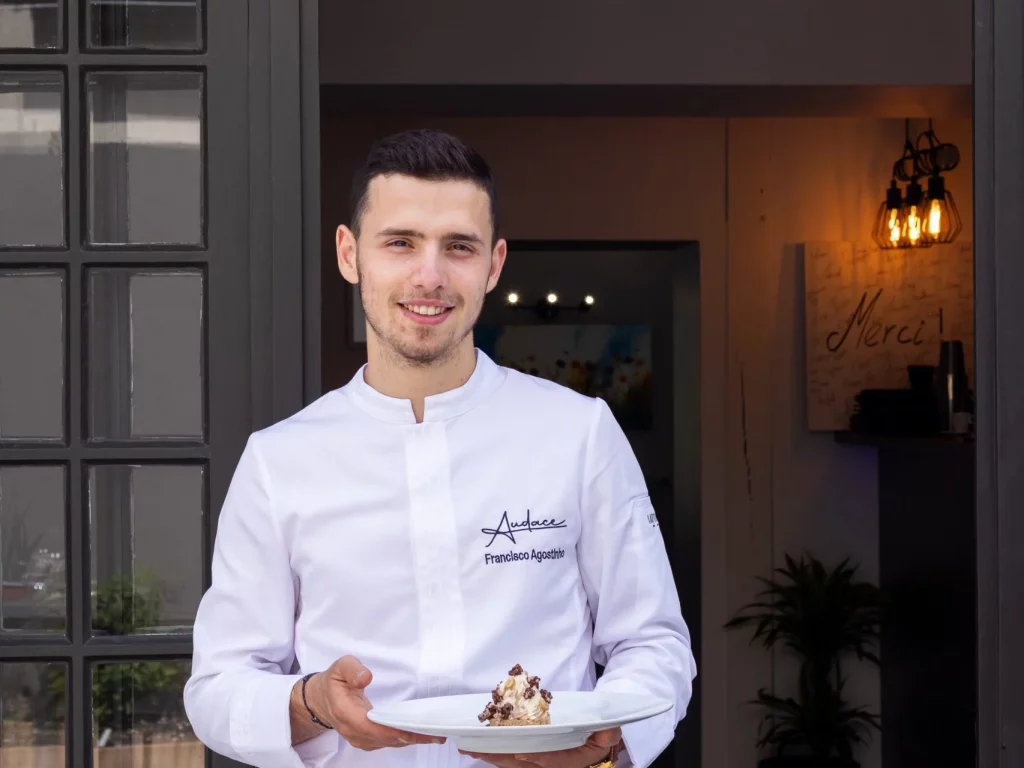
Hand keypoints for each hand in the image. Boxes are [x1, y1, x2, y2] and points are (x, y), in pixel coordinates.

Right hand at [304, 655, 444, 750]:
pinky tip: (420, 734)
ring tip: (435, 735)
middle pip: (385, 739)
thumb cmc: (334, 682)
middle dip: (411, 737)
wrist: (320, 700)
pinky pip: (387, 743)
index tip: (414, 729)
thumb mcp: (340, 667)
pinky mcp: (367, 740)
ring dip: (411, 740)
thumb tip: (366, 677)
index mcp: (346, 714)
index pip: (372, 727)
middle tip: (437, 733)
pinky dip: (404, 739)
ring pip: (388, 743)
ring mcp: (360, 739)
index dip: (393, 730)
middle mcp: (353, 731)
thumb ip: (353, 669)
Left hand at [459, 727, 620, 767]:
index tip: (519, 753)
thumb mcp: (609, 732)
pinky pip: (512, 757)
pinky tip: (479, 747)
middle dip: (500, 758)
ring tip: (469, 748)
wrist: (598, 737)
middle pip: (523, 765)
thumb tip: (605, 733)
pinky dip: (496, 752)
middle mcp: (552, 764)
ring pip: (513, 763)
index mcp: (571, 761)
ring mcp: (539, 762)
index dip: (538, 759)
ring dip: (492, 756)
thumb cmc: (601, 732)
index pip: (553, 762)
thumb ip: (607, 734)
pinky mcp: (531, 757)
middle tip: (477, 750)